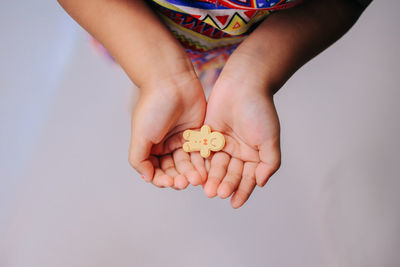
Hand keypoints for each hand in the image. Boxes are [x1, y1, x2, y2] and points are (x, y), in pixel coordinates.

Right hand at [129, 71, 206, 188]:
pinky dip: (203, 161)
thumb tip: (146, 177)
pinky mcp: (199, 133)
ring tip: (198, 178)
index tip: (169, 182)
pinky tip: (206, 169)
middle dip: (180, 177)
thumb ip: (139, 159)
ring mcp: (184, 139)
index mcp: (151, 147)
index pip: (157, 171)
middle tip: (186, 182)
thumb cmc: (152, 107)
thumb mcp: (140, 135)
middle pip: (175, 169)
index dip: (162, 179)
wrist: (171, 81)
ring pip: (189, 163)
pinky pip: (202, 152)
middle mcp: (167, 145)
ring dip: (192, 172)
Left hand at [203, 55, 280, 207]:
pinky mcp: (208, 134)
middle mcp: (238, 152)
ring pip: (215, 165)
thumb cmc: (260, 110)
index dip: (242, 191)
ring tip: (206, 188)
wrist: (244, 83)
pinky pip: (203, 152)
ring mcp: (222, 144)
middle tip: (216, 193)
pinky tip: (196, 172)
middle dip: (224, 184)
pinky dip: (200, 162)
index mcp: (254, 155)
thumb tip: (261, 183)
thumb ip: (269, 163)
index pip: (248, 178)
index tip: (234, 203)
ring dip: (211, 177)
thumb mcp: (270, 138)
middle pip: (230, 173)